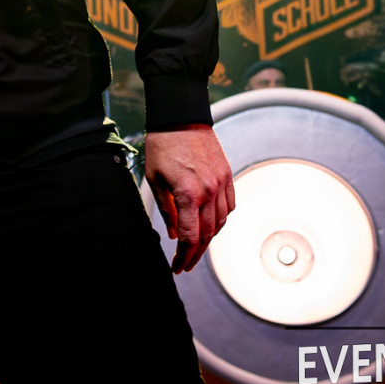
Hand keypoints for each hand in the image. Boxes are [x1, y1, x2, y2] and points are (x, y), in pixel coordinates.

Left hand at [144, 124, 234, 273]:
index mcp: (188, 194)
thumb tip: (174, 234)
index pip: (190, 237)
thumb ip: (166, 209)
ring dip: (209, 237)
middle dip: (196, 253)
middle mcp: (209, 192)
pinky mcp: (227, 175)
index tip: (178, 267)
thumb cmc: (162, 144)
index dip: (184, 257)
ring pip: (221, 222)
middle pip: (207, 234)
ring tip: (196, 244)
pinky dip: (221, 218)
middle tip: (187, 264)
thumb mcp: (154, 179)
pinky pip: (229, 206)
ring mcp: (221, 183)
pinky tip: (210, 222)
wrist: (181, 117)